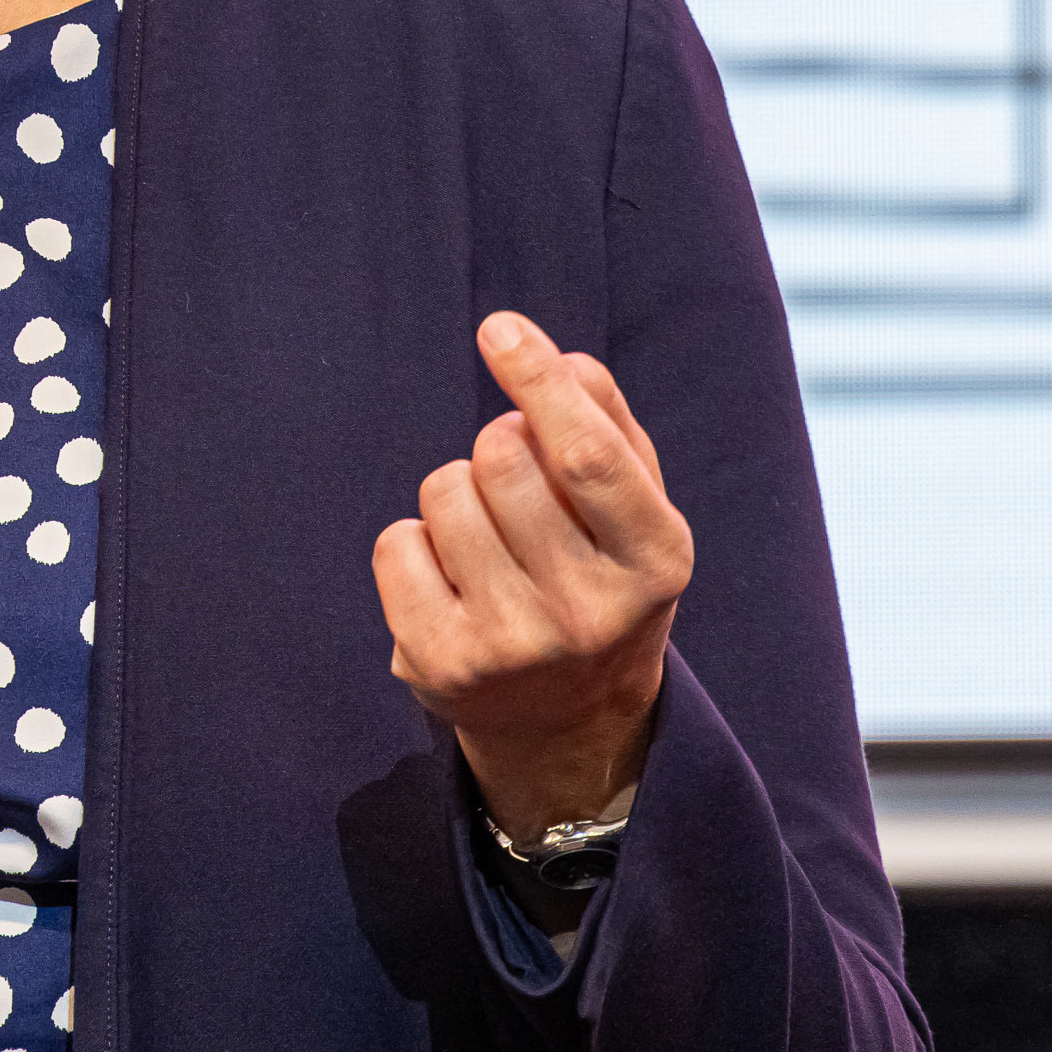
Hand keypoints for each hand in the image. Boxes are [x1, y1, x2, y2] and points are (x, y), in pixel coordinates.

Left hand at [373, 312, 692, 832]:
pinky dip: (414, 542)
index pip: (587, 455)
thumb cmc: (599, 575)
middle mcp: (588, 613)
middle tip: (515, 482)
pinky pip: (395, 543)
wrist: (569, 722)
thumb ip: (607, 423)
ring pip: (443, 491)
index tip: (499, 329)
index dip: (539, 382)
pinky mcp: (440, 667)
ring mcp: (511, 647)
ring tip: (489, 539)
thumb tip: (559, 359)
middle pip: (501, 457)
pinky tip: (451, 579)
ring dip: (456, 492)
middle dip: (497, 442)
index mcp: (655, 560)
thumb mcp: (634, 508)